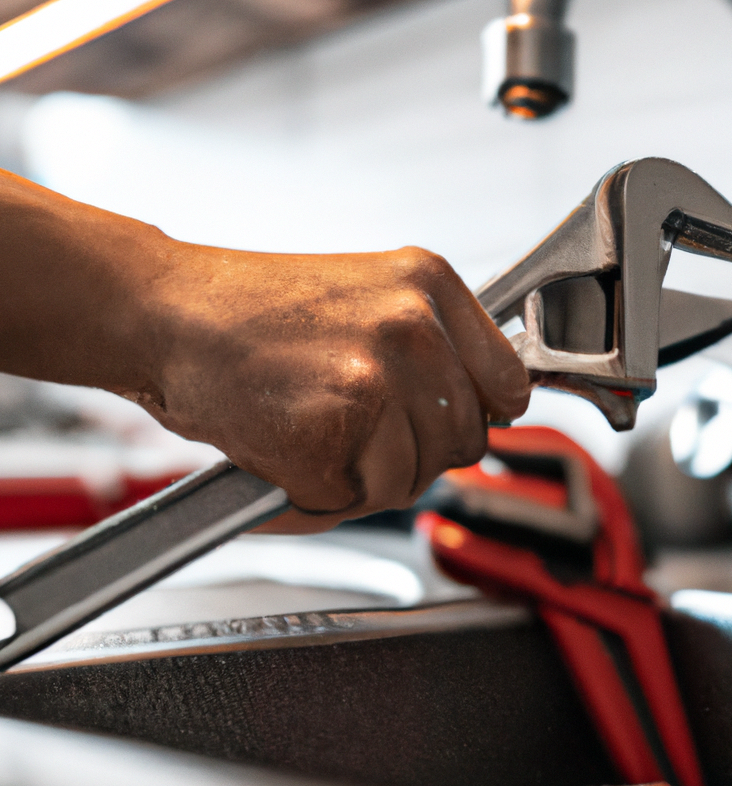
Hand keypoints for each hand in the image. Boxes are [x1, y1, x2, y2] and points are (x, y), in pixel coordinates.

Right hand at [134, 244, 529, 530]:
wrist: (169, 311)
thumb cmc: (256, 310)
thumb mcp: (370, 293)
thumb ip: (435, 344)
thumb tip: (488, 406)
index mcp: (430, 284)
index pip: (508, 385)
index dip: (479, 415)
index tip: (449, 420)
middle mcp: (413, 328)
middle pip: (464, 443)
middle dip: (414, 452)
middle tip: (357, 429)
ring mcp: (374, 382)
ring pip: (412, 479)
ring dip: (364, 476)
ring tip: (315, 430)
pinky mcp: (331, 435)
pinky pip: (351, 500)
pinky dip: (315, 493)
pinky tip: (287, 446)